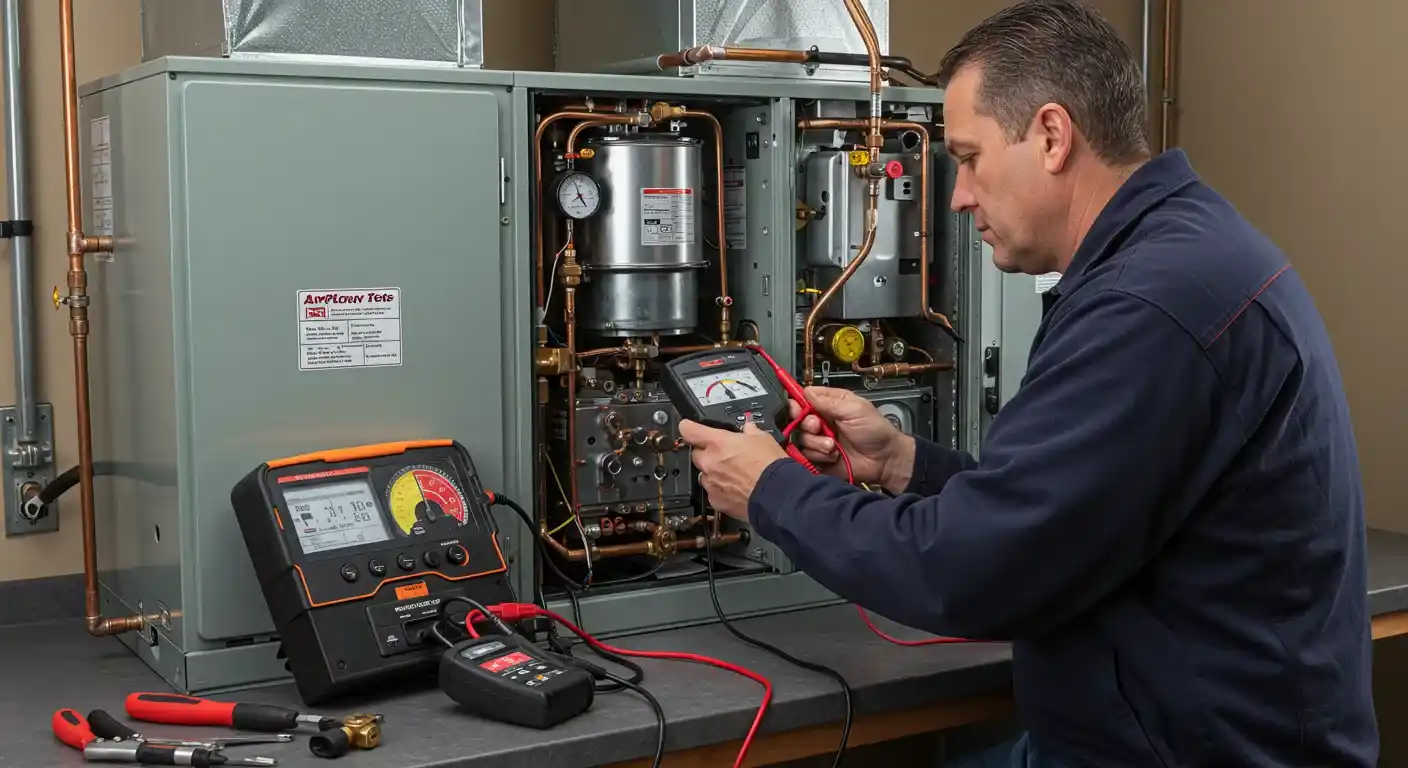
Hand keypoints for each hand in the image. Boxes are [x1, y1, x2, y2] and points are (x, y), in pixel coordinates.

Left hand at [678, 420, 787, 521]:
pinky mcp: (715, 501)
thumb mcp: (763, 438)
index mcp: (717, 442)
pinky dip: (721, 490)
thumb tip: (748, 429)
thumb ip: (750, 432)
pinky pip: (712, 492)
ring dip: (715, 472)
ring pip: (704, 474)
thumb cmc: (770, 467)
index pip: (688, 429)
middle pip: (696, 453)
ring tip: (735, 474)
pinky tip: (736, 488)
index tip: (690, 427)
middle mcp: (709, 462)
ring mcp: (710, 483)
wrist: (776, 495)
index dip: (689, 427)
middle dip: (708, 453)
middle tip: (726, 455)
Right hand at [788, 386, 915, 492]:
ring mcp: (819, 441)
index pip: (802, 399)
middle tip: (819, 427)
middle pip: (796, 420)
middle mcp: (821, 421)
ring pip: (800, 440)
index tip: (798, 410)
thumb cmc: (874, 430)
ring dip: (816, 443)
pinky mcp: (818, 458)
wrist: (884, 460)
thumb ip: (829, 401)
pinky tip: (833, 456)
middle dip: (807, 425)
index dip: (796, 404)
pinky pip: (805, 457)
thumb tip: (805, 391)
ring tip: (833, 446)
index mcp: (829, 405)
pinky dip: (818, 457)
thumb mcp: (855, 409)